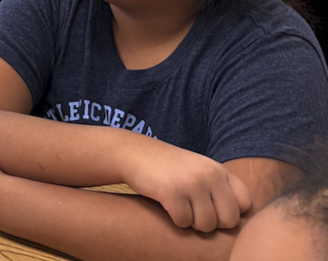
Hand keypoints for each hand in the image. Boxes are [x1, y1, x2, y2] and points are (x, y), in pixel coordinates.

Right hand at [118, 139, 251, 231]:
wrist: (133, 152)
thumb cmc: (168, 166)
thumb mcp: (199, 168)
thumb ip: (219, 187)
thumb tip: (237, 220)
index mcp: (219, 170)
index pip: (245, 203)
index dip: (230, 212)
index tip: (213, 209)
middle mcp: (209, 175)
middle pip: (229, 220)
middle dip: (213, 223)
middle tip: (196, 213)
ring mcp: (191, 183)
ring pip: (206, 225)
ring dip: (193, 223)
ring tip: (181, 208)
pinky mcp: (171, 192)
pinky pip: (184, 222)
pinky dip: (176, 220)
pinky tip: (168, 206)